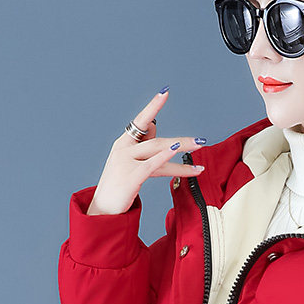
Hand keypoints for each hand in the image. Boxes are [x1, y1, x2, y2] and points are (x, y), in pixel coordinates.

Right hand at [87, 89, 205, 215]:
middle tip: (201, 140)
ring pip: (158, 150)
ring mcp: (125, 161)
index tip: (165, 92)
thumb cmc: (119, 187)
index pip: (140, 121)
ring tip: (200, 147)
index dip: (153, 106)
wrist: (102, 211)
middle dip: (181, 140)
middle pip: (157, 139)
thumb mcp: (129, 163)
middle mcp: (123, 149)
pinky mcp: (130, 176)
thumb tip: (158, 131)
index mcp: (123, 144)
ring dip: (182, 148)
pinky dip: (167, 157)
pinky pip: (153, 164)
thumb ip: (144, 147)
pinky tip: (179, 154)